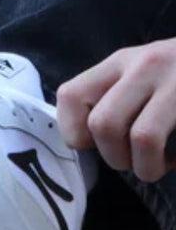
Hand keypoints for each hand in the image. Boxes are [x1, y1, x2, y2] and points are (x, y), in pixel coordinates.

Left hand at [56, 40, 175, 182]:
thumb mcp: (140, 70)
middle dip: (114, 158)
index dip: (74, 131)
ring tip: (158, 165)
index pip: (71, 95)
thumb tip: (81, 139)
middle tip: (132, 161)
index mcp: (121, 61)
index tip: (93, 144)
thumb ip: (111, 94)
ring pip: (143, 138)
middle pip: (104, 124)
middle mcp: (147, 67)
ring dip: (147, 168)